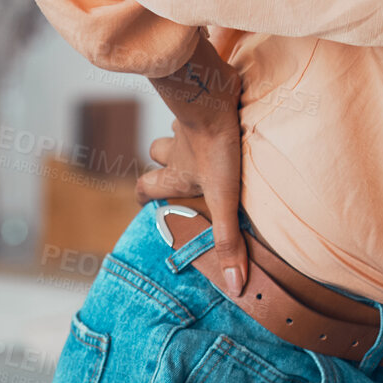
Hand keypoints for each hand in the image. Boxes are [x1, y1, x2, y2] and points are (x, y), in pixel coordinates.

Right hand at [137, 32, 250, 295]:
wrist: (214, 94)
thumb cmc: (216, 147)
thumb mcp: (224, 199)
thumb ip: (227, 241)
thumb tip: (236, 288)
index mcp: (175, 173)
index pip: (147, 187)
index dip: (146, 196)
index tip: (148, 201)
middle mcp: (176, 147)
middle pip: (157, 152)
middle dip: (163, 161)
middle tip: (179, 167)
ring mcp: (189, 120)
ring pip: (177, 125)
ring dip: (186, 132)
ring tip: (206, 139)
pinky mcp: (207, 99)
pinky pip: (203, 104)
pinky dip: (210, 110)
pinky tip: (229, 112)